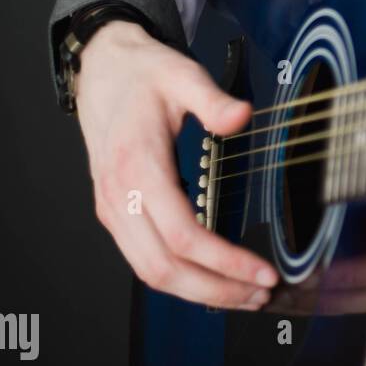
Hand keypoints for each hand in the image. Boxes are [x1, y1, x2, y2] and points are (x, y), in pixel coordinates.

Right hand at [75, 20, 277, 307]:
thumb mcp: (182, 75)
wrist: (102, 70)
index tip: (262, 273)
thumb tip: (241, 116)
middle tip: (261, 295)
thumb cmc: (143, 76)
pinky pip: (144, 260)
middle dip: (216, 290)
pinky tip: (212, 279)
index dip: (224, 262)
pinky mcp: (115, 213)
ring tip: (243, 295)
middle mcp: (119, 195)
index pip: (183, 235)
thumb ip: (213, 99)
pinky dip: (179, 279)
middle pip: (165, 268)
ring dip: (199, 292)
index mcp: (137, 166)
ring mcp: (113, 208)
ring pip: (151, 272)